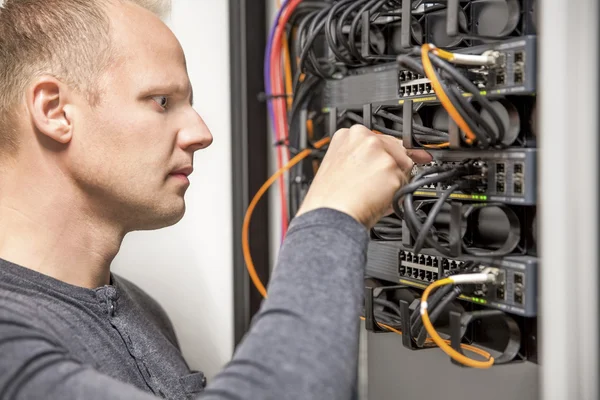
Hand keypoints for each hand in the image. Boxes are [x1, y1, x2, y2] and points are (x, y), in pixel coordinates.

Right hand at [296, 125, 431, 228]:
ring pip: (403, 165)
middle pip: (395, 149)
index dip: (381, 158)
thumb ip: (362, 157)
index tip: (377, 169)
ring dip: (394, 182)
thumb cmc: (330, 199)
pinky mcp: (391, 168)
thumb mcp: (338, 166)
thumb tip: (385, 160)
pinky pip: (405, 182)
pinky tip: (377, 199)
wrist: (329, 215)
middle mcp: (364, 138)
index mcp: (348, 135)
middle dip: (391, 168)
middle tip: (373, 186)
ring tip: (372, 194)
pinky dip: (397, 194)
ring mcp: (378, 152)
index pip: (378, 140)